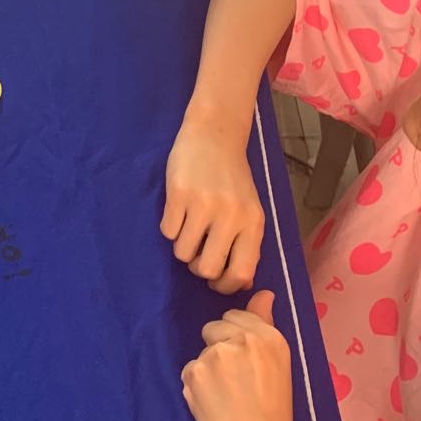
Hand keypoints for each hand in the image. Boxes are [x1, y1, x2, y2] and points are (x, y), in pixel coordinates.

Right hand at [162, 113, 264, 293]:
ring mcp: (204, 205)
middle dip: (199, 268)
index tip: (216, 280)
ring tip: (188, 227)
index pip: (242, 273)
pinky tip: (178, 210)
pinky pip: (168, 232)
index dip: (225, 286)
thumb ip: (247, 244)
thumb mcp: (249, 210)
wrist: (214, 135)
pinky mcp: (178, 195)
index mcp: (253, 223)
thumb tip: (242, 283)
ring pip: (184, 254)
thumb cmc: (232, 177)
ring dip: (183, 247)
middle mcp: (231, 216)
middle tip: (199, 252)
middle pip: (208, 269)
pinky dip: (170, 227)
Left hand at [181, 292, 298, 420]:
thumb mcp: (280, 366)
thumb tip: (264, 293)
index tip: (246, 364)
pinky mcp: (194, 372)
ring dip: (208, 370)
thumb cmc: (275, 415)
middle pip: (214, 328)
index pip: (238, 317)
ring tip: (226, 398)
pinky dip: (197, 386)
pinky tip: (213, 406)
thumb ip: (265, 324)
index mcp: (270, 337)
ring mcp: (215, 354)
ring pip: (202, 352)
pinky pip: (189, 371)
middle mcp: (242, 339)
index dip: (238, 341)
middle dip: (219, 349)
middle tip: (236, 383)